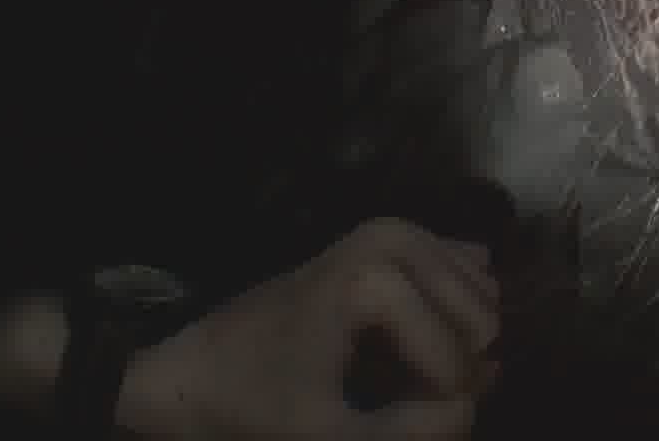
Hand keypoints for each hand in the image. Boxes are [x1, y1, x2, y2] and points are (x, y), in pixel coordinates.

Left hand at [122, 217, 503, 439]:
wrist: (189, 375)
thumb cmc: (253, 408)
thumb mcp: (330, 437)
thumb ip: (409, 432)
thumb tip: (467, 408)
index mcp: (370, 283)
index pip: (451, 344)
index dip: (454, 390)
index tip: (437, 417)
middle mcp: (378, 243)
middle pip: (468, 297)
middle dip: (469, 348)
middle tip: (459, 392)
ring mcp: (371, 237)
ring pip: (460, 266)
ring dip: (470, 314)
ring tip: (469, 361)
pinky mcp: (362, 245)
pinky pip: (437, 249)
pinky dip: (455, 278)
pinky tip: (466, 304)